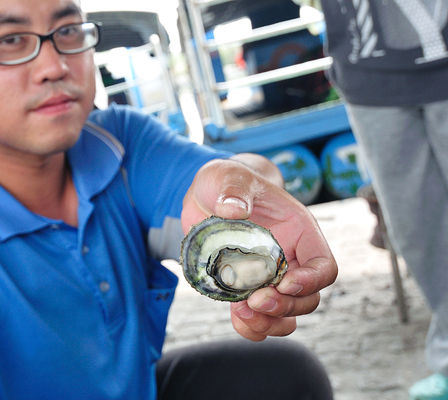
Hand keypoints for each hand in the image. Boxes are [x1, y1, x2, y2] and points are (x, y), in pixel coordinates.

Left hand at [181, 156, 336, 340]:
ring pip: (287, 315)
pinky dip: (251, 327)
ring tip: (242, 313)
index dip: (310, 281)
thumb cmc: (226, 182)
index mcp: (298, 232)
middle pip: (308, 298)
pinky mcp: (246, 289)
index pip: (323, 266)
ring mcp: (269, 278)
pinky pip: (259, 319)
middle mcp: (290, 258)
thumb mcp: (228, 177)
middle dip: (286, 307)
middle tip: (255, 301)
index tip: (283, 284)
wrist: (206, 197)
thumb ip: (234, 189)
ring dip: (270, 323)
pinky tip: (237, 318)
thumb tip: (234, 209)